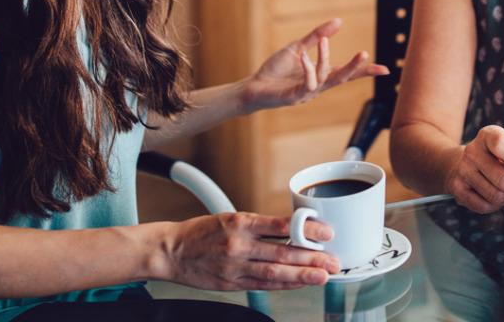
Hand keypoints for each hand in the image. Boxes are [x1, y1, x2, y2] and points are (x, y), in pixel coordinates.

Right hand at [164, 212, 338, 290]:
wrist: (170, 251)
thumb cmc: (201, 232)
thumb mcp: (230, 218)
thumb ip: (259, 227)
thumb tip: (292, 232)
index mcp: (240, 223)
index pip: (280, 226)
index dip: (306, 230)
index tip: (326, 232)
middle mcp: (239, 245)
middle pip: (282, 253)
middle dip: (312, 258)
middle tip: (333, 262)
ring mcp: (235, 267)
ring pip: (275, 273)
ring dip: (302, 276)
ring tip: (322, 276)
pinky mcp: (231, 284)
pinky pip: (263, 286)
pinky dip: (284, 286)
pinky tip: (299, 284)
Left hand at [242, 18, 388, 111]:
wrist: (254, 85)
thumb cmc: (276, 69)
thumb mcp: (298, 47)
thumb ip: (318, 36)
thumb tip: (339, 22)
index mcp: (321, 74)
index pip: (347, 72)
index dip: (365, 70)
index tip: (386, 70)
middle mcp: (318, 86)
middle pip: (342, 78)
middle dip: (354, 67)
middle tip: (364, 54)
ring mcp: (308, 93)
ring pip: (325, 77)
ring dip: (325, 58)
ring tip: (323, 42)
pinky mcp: (295, 97)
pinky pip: (308, 83)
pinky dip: (308, 69)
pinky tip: (304, 57)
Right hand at [445, 123, 503, 213]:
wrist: (466, 161)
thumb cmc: (499, 151)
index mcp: (487, 135)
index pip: (500, 144)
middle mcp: (472, 151)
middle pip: (503, 178)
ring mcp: (463, 170)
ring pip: (496, 196)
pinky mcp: (458, 189)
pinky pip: (485, 206)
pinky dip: (497, 205)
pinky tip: (498, 195)